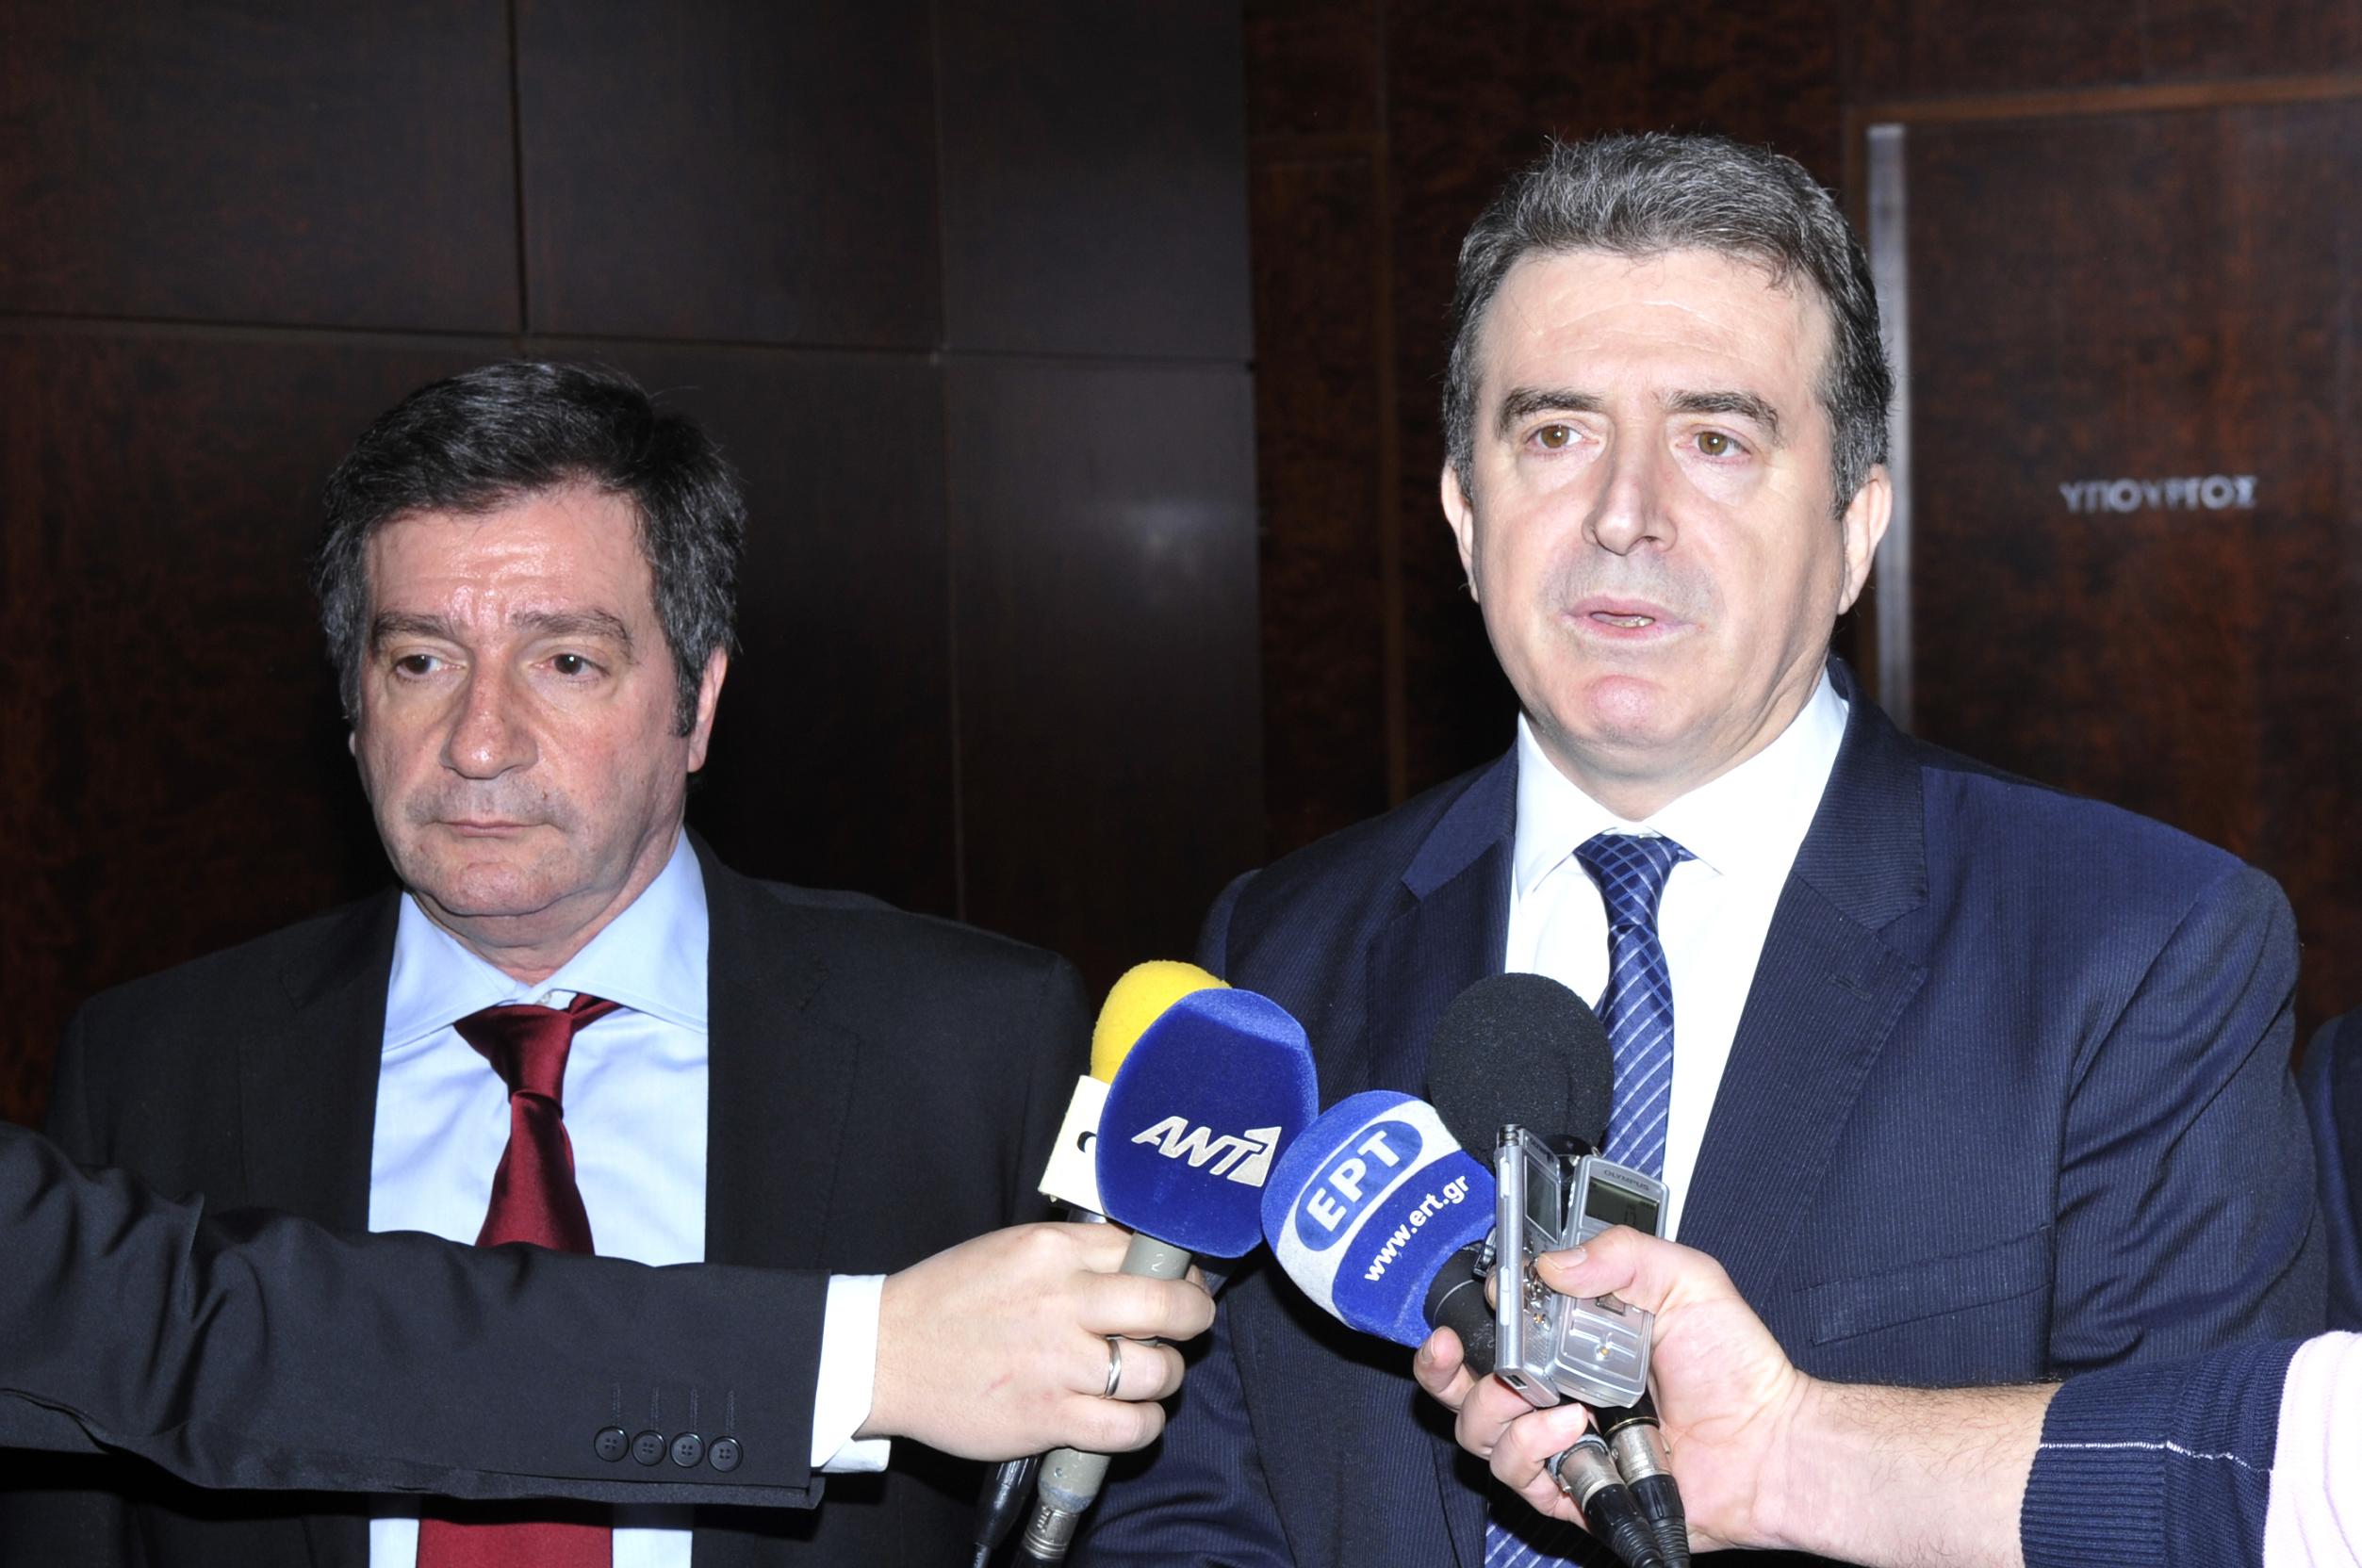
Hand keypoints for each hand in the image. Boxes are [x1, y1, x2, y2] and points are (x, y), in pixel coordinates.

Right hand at [862, 1222, 1214, 1459]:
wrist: (884, 1355)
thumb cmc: (946, 1302)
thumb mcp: (1010, 1250)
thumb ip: (1073, 1256)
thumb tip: (1138, 1263)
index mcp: (1052, 1249)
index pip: (1146, 1249)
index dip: (1175, 1270)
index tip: (1178, 1284)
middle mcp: (1063, 1300)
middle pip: (1171, 1305)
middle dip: (1193, 1317)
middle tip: (1186, 1326)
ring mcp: (1058, 1362)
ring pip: (1160, 1370)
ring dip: (1166, 1376)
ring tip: (1149, 1377)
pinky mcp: (1049, 1417)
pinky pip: (1131, 1427)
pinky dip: (1143, 1424)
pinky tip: (1129, 1416)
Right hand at [1412, 1227, 1808, 1551]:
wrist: (1769, 1444)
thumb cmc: (1736, 1368)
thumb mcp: (1684, 1279)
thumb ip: (1621, 1253)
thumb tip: (1551, 1263)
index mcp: (1572, 1337)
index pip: (1497, 1322)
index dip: (1475, 1311)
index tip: (1483, 1295)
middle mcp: (1555, 1388)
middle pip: (1463, 1380)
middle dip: (1440, 1364)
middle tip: (1446, 1347)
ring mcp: (1558, 1440)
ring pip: (1477, 1428)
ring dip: (1497, 1408)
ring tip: (1550, 1397)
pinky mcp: (1569, 1488)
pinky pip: (1516, 1473)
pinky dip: (1533, 1447)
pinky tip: (1571, 1426)